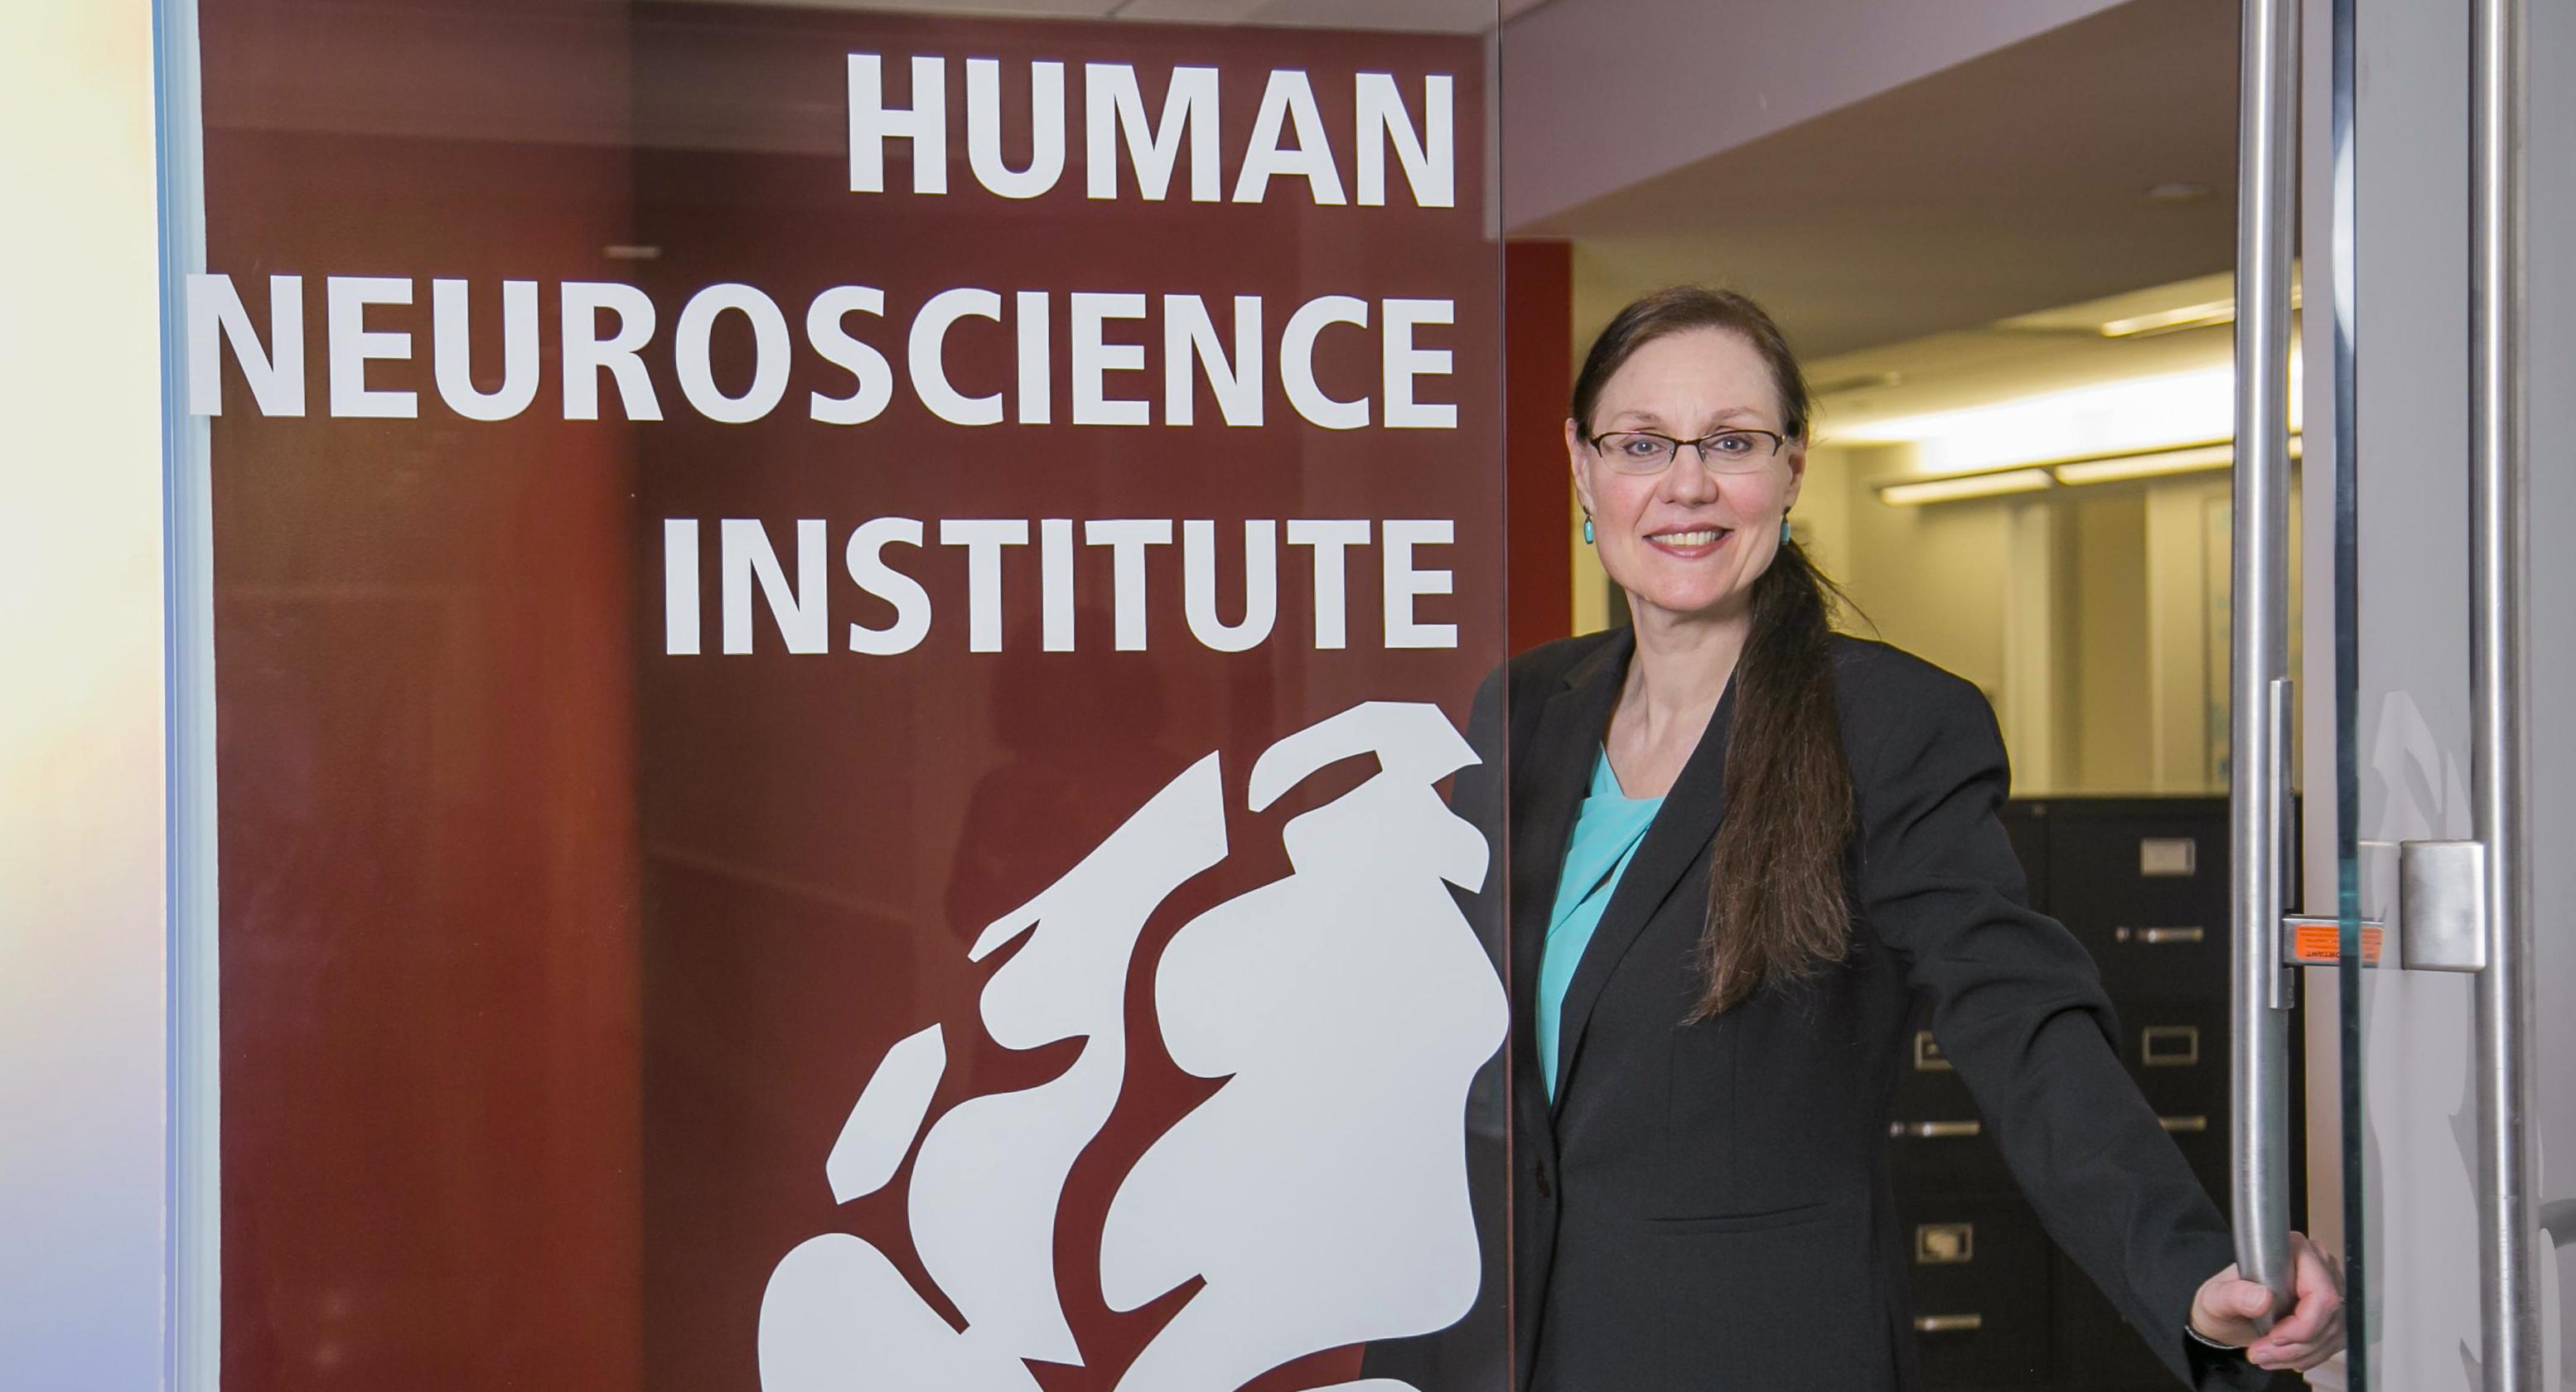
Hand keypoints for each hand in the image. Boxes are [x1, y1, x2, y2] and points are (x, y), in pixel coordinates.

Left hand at [2189, 1230, 2345, 1371]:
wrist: (2227, 1315)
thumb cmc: (2223, 1299)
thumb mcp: (2216, 1297)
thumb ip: (2235, 1295)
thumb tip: (2264, 1297)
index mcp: (2294, 1251)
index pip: (2321, 1293)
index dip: (2304, 1323)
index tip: (2275, 1337)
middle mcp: (2319, 1267)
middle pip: (2329, 1317)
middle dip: (2296, 1344)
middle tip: (2261, 1352)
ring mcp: (2330, 1290)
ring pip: (2332, 1334)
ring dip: (2298, 1354)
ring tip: (2265, 1355)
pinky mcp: (2331, 1314)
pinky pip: (2332, 1343)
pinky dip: (2305, 1357)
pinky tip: (2281, 1356)